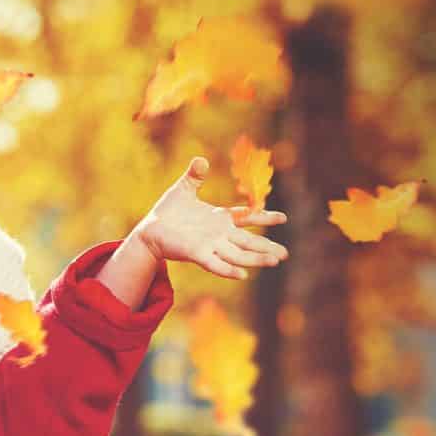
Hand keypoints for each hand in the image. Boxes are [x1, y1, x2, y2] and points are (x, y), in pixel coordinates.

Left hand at [133, 157, 287, 279]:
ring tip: (275, 261)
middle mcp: (218, 234)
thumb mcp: (182, 189)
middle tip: (286, 253)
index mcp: (219, 218)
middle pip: (247, 241)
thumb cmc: (167, 211)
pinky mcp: (196, 253)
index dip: (264, 217)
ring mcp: (209, 245)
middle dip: (266, 246)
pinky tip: (243, 275)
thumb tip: (201, 160)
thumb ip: (195, 176)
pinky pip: (215, 264)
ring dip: (256, 258)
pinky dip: (228, 269)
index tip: (283, 218)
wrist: (148, 230)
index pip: (246, 217)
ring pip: (237, 254)